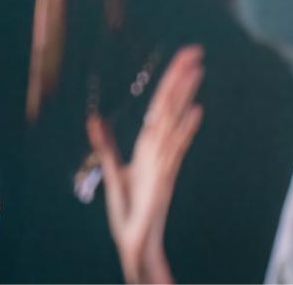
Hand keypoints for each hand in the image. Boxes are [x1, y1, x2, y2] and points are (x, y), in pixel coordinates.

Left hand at [86, 44, 204, 283]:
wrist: (133, 242)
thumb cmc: (128, 210)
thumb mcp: (113, 172)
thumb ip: (105, 145)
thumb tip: (95, 119)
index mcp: (146, 146)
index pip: (159, 108)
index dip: (169, 84)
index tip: (182, 60)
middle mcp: (157, 149)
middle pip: (170, 107)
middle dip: (180, 79)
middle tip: (196, 51)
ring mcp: (162, 161)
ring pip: (174, 120)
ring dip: (184, 94)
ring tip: (197, 68)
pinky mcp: (163, 176)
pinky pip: (174, 148)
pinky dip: (184, 128)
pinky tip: (195, 110)